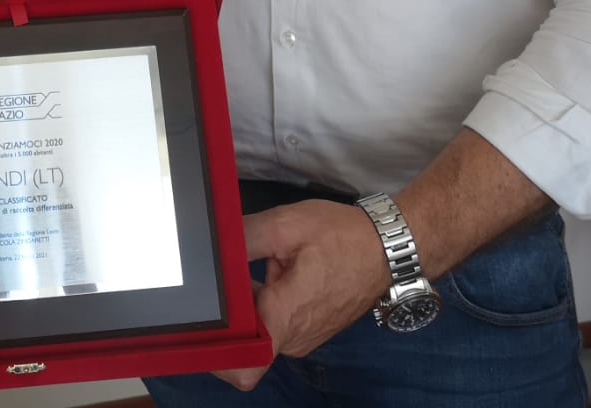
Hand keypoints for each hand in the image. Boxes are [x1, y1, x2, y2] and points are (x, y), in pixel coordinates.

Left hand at [215, 200, 386, 387]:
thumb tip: (210, 245)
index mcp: (287, 318)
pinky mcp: (307, 329)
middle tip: (227, 271)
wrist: (388, 248)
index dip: (217, 352)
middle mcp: (294, 338)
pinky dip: (266, 299)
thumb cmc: (343, 237)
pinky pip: (274, 321)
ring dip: (249, 299)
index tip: (202, 321)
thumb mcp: (287, 225)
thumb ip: (242, 238)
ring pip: (258, 328)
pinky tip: (273, 268)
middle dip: (229, 308)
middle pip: (243, 339)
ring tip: (258, 263)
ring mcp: (302, 337)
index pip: (245, 365)